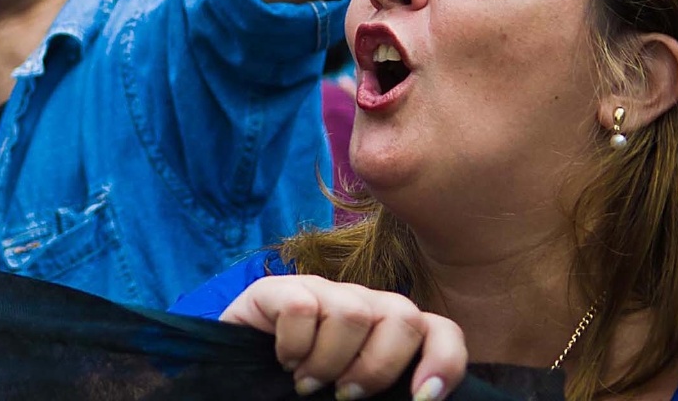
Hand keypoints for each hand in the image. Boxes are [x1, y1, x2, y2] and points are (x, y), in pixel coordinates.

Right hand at [221, 276, 464, 400]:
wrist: (235, 384)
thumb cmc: (298, 398)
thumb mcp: (351, 399)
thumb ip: (385, 398)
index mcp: (388, 334)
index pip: (440, 331)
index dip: (443, 361)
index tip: (423, 398)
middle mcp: (361, 304)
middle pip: (402, 316)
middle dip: (377, 368)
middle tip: (345, 396)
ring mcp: (320, 291)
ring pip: (353, 313)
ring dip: (329, 362)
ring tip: (307, 384)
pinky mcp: (277, 288)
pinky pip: (301, 307)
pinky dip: (294, 346)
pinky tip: (284, 361)